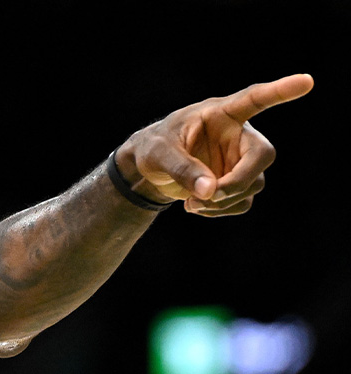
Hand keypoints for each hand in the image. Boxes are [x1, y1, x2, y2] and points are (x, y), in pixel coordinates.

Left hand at [115, 73, 312, 216]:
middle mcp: (238, 135)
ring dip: (225, 200)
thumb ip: (182, 168)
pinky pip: (243, 201)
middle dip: (239, 180)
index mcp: (221, 114)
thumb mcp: (158, 154)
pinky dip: (222, 210)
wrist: (150, 169)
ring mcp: (240, 160)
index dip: (280, 91)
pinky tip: (197, 207)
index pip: (255, 99)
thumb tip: (211, 191)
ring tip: (191, 203)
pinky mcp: (236, 182)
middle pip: (262, 156)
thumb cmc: (154, 148)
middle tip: (209, 194)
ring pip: (254, 184)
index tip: (306, 80)